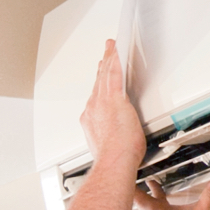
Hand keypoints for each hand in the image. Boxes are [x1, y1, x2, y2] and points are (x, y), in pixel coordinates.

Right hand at [80, 40, 145, 170]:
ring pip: (105, 74)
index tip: (99, 76)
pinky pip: (114, 73)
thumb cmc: (113, 159)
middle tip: (104, 55)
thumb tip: (116, 138)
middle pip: (98, 82)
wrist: (113, 161)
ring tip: (111, 47)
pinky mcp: (114, 99)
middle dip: (102, 67)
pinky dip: (115, 60)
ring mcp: (102, 102)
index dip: (98, 83)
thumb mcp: (106, 145)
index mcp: (91, 118)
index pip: (95, 95)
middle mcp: (93, 107)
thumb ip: (109, 136)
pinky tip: (117, 50)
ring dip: (108, 59)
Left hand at [132, 178, 209, 209]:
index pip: (136, 194)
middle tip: (132, 172)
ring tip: (149, 184)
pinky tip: (168, 207)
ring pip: (149, 207)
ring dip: (148, 195)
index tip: (123, 168)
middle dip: (136, 184)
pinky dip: (159, 206)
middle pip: (138, 199)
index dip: (127, 180)